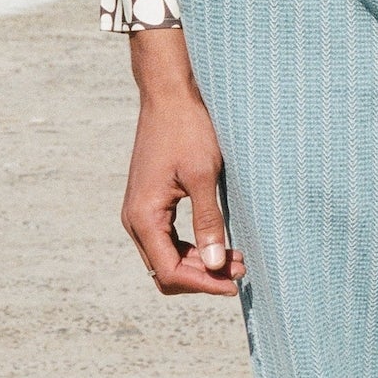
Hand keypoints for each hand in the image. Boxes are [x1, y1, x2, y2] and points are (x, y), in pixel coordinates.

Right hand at [122, 29, 240, 296]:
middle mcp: (135, 219)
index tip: (236, 282)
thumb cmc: (187, 129)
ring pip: (167, 257)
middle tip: (242, 269)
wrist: (169, 94)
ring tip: (237, 258)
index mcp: (144, 216)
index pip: (170, 271)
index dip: (204, 283)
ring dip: (200, 263)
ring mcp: (139, 211)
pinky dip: (192, 247)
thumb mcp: (204, 175)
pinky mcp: (149, 202)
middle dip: (203, 276)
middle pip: (166, 270)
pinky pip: (168, 239)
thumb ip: (209, 222)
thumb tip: (217, 265)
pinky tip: (219, 242)